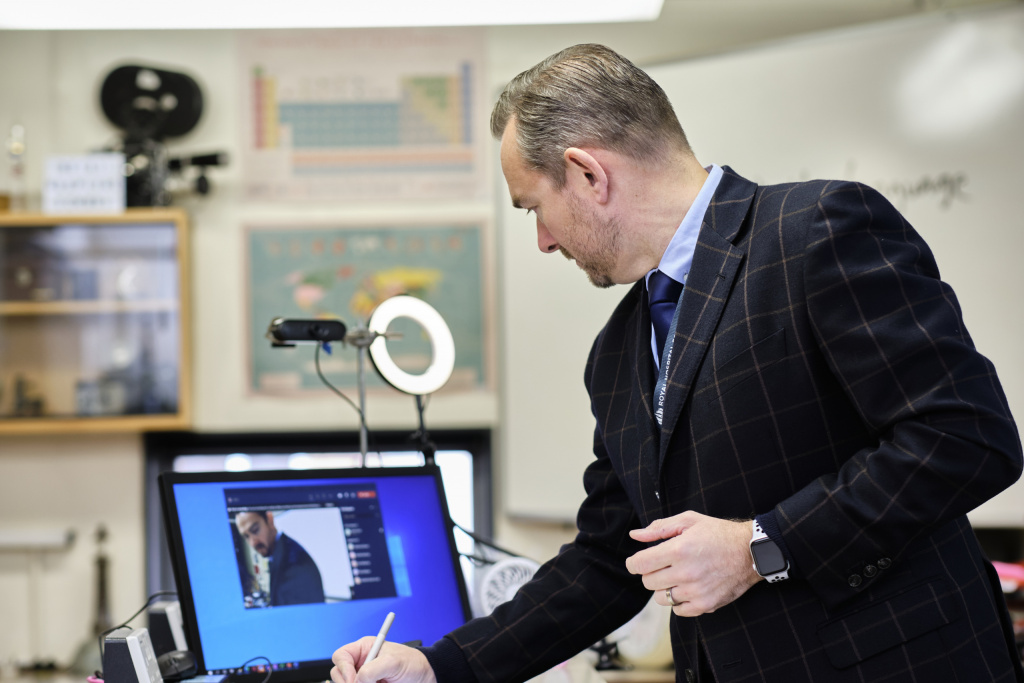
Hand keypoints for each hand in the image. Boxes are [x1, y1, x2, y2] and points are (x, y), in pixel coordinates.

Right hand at [331, 638, 435, 682]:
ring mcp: (364, 678)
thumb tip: (358, 680)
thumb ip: (373, 669)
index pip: (341, 656)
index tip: (354, 679)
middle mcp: (361, 664)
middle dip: (348, 682)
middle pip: (339, 674)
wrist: (424, 677)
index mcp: (364, 649)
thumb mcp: (393, 662)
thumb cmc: (412, 662)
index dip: (343, 668)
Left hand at [625, 511, 760, 616]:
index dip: (634, 563)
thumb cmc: (718, 533)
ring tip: (677, 576)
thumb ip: (659, 528)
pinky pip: (678, 611)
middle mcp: (685, 573)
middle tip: (663, 565)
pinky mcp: (706, 605)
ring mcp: (696, 591)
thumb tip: (635, 535)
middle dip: (650, 573)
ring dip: (664, 588)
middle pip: (648, 582)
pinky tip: (687, 587)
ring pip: (661, 598)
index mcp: (678, 550)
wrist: (751, 552)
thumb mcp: (689, 521)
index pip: (640, 564)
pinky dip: (678, 601)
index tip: (637, 562)